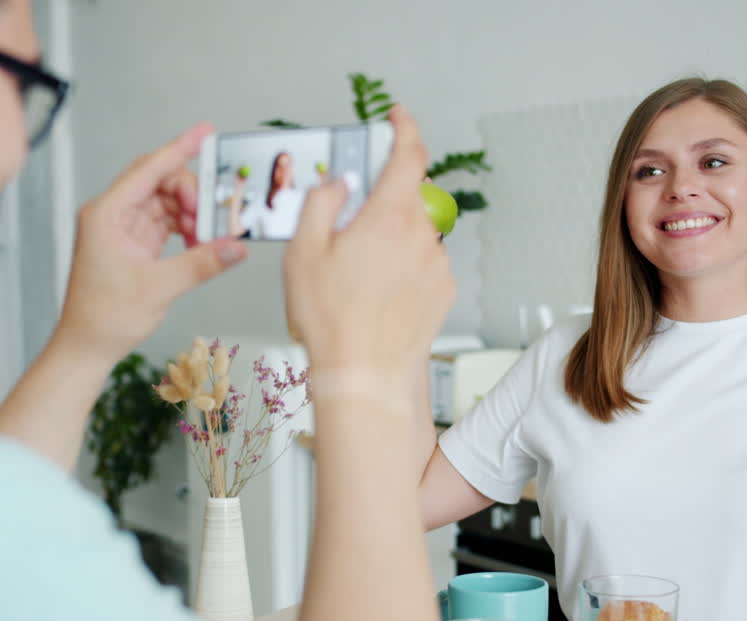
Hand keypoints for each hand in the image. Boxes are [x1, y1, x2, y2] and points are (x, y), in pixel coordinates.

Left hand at [60, 124, 247, 361]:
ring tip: (208, 237)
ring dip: (191, 214)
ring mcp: (122, 228)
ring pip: (165, 202)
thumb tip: (236, 247)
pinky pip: (165, 223)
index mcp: (106, 214)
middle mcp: (112, 214)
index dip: (179, 148)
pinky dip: (185, 229)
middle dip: (191, 193)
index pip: (148, 169)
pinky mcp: (133, 244)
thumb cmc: (105, 317)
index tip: (205, 132)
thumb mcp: (159, 288)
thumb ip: (201, 263)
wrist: (86, 346)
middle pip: (159, 182)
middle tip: (215, 215)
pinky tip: (200, 242)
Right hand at [283, 105, 454, 379]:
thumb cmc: (331, 321)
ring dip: (392, 238)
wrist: (365, 377)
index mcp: (389, 216)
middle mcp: (421, 235)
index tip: (397, 117)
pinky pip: (424, 262)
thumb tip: (337, 184)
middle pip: (408, 196)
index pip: (409, 154)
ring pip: (415, 232)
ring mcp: (437, 264)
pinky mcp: (444, 291)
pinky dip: (404, 266)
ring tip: (358, 275)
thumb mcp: (303, 253)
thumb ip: (321, 204)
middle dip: (382, 199)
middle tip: (351, 222)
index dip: (405, 128)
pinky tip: (377, 294)